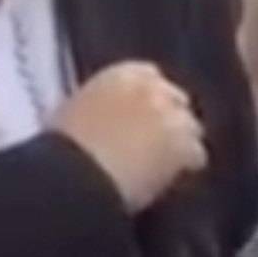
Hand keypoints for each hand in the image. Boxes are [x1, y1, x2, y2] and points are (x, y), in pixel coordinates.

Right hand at [50, 61, 205, 210]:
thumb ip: (98, 105)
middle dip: (169, 119)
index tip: (142, 118)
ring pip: (190, 128)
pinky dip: (187, 167)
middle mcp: (152, 88)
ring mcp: (172, 115)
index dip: (148, 101)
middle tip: (156, 145)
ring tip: (165, 167)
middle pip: (175, 101)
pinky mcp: (184, 145)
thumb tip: (102, 117)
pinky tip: (171, 181)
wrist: (74, 176)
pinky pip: (196, 155)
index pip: (149, 76)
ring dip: (181, 144)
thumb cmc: (61, 149)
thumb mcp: (73, 112)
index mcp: (122, 75)